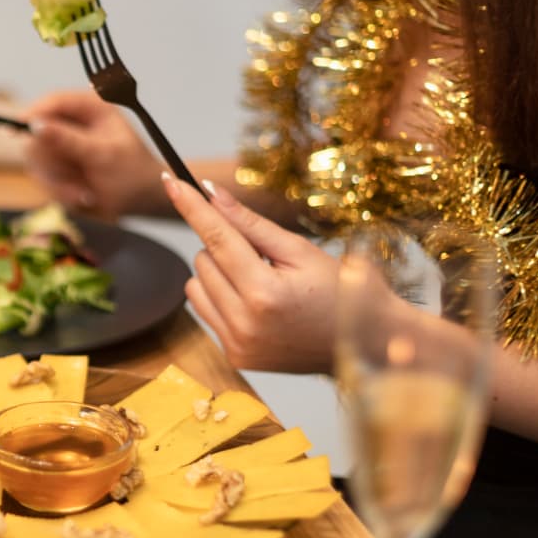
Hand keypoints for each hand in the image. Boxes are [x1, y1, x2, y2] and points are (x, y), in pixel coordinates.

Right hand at [23, 90, 166, 218]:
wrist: (142, 201)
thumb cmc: (132, 172)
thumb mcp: (103, 155)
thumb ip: (69, 140)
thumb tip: (36, 126)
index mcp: (88, 107)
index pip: (51, 103)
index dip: (32, 115)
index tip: (19, 130)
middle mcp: (71, 124)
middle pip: (35, 134)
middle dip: (52, 163)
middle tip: (75, 177)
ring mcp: (61, 147)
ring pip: (36, 162)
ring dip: (59, 183)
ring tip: (86, 193)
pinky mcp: (57, 169)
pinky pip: (43, 180)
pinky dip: (62, 193)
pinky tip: (84, 196)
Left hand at [163, 174, 339, 374]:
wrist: (367, 343)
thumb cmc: (342, 292)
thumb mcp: (300, 250)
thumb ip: (251, 223)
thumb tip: (211, 194)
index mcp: (265, 294)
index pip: (216, 238)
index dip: (191, 206)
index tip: (170, 180)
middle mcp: (244, 324)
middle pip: (202, 259)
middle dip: (225, 247)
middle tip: (263, 255)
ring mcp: (237, 345)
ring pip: (195, 285)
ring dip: (218, 273)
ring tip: (261, 280)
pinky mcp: (234, 357)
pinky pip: (204, 311)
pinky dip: (221, 297)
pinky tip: (255, 303)